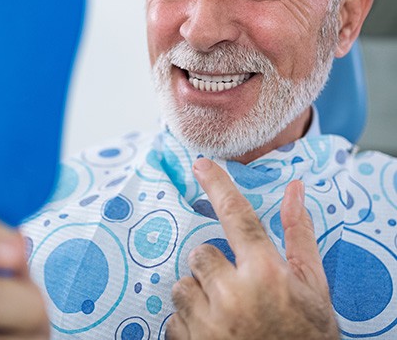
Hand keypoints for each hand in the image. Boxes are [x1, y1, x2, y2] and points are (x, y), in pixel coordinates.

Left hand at [167, 158, 338, 339]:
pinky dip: (189, 324)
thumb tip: (294, 189)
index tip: (201, 164)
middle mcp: (233, 295)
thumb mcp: (312, 287)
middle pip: (200, 254)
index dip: (218, 184)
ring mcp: (208, 324)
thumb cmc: (307, 337)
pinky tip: (215, 336)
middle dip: (213, 267)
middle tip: (235, 289)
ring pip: (182, 285)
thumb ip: (299, 235)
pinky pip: (174, 319)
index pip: (237, 216)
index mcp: (266, 274)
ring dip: (199, 296)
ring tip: (226, 316)